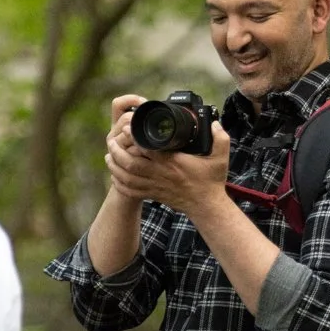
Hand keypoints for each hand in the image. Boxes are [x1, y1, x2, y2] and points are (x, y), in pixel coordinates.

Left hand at [105, 102, 231, 216]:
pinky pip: (131, 191)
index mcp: (173, 163)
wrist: (206, 207)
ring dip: (115, 167)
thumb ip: (220, 138)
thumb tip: (214, 123)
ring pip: (127, 178)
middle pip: (131, 164)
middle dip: (118, 152)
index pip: (148, 148)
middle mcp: (160, 175)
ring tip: (109, 156)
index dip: (135, 137)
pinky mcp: (153, 195)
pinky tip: (115, 176)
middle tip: (111, 141)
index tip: (128, 127)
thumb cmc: (211, 182)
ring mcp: (155, 186)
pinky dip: (120, 184)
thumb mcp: (220, 158)